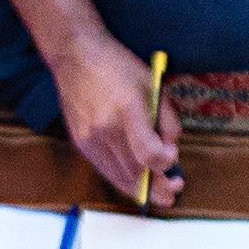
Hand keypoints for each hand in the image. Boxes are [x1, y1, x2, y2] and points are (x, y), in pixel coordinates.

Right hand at [57, 35, 179, 207]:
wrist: (75, 57)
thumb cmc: (117, 66)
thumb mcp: (153, 85)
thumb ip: (167, 118)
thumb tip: (171, 147)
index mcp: (127, 109)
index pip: (148, 153)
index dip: (165, 162)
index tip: (173, 157)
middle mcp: (105, 128)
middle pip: (135, 173)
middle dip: (158, 188)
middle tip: (173, 191)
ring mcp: (89, 138)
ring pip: (118, 177)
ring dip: (141, 190)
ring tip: (158, 192)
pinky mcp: (80, 143)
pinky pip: (104, 170)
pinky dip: (122, 179)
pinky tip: (135, 180)